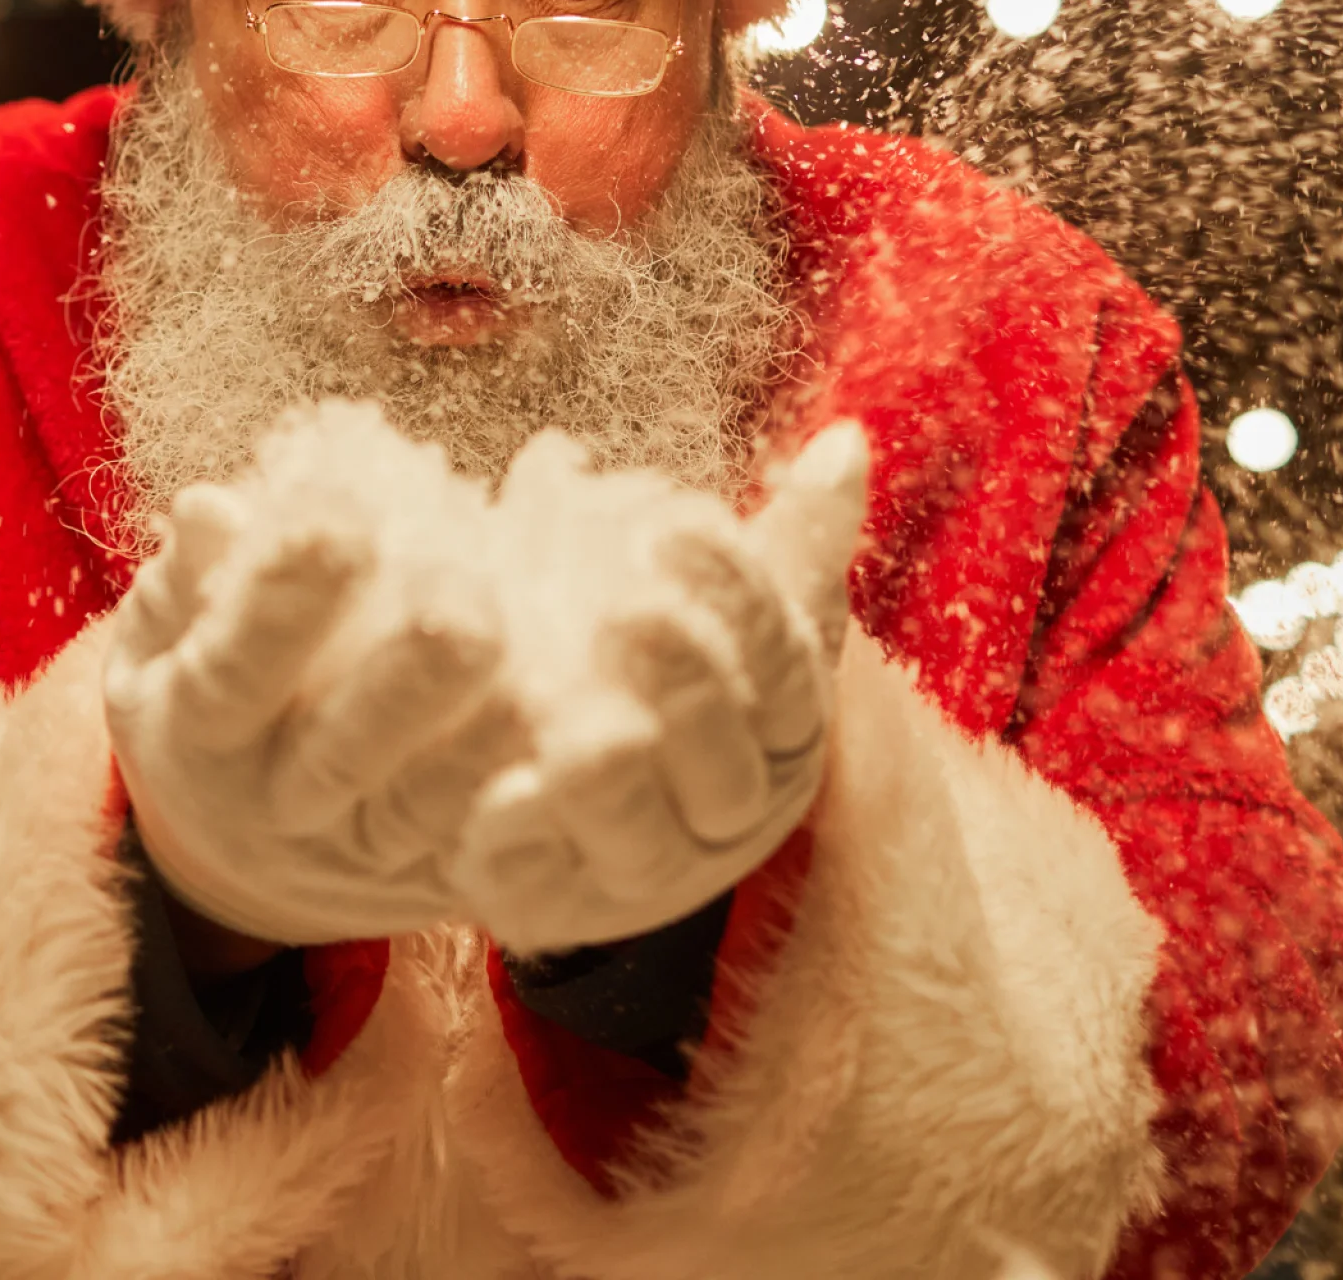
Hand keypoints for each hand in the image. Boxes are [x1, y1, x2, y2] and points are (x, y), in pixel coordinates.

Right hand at [102, 401, 522, 946]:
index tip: (334, 513)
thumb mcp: (163, 637)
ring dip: (491, 745)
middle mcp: (276, 804)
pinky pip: (488, 851)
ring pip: (428, 810)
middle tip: (468, 605)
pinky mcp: (433, 879)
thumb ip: (189, 577)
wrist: (226, 845)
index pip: (235, 666)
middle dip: (407, 679)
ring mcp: (359, 853)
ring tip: (549, 677)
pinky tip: (587, 735)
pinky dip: (538, 804)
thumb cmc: (202, 685)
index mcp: (198, 732)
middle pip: (342, 753)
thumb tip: (210, 510)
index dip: (281, 597)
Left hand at [452, 421, 868, 952]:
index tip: (677, 526)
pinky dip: (521, 846)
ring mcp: (641, 868)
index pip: (784, 668)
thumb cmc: (651, 662)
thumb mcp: (707, 594)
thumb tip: (847, 440)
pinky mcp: (549, 903)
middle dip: (687, 685)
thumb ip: (781, 536)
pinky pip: (542, 892)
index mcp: (776, 731)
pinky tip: (496, 797)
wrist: (534, 766)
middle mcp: (723, 811)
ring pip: (648, 842)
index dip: (737, 597)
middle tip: (626, 612)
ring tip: (571, 723)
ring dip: (613, 781)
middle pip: (729, 765)